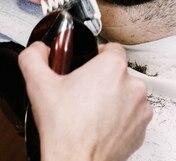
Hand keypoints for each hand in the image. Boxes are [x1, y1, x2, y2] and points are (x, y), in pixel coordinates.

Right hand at [18, 41, 151, 160]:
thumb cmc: (64, 130)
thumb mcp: (38, 84)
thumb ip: (33, 57)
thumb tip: (38, 50)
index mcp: (112, 67)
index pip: (110, 47)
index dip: (94, 54)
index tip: (84, 66)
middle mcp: (132, 85)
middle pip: (117, 72)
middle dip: (100, 79)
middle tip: (81, 92)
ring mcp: (140, 109)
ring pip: (125, 93)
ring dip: (112, 99)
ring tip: (89, 110)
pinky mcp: (141, 129)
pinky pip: (131, 115)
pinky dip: (119, 118)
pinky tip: (99, 124)